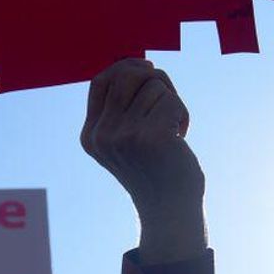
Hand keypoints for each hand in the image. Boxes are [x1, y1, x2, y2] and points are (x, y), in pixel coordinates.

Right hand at [81, 59, 207, 262]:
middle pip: (126, 74)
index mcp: (91, 135)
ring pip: (154, 85)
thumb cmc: (157, 169)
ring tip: (173, 128)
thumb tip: (140, 63)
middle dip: (154, 77)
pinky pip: (170, 99)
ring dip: (172, 101)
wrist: (171, 210)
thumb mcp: (127, 139)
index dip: (125, 67)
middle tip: (167, 97)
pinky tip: (181, 135)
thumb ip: (124, 106)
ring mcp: (124, 136)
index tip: (148, 70)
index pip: (100, 81)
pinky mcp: (150, 137)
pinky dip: (182, 113)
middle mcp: (102, 135)